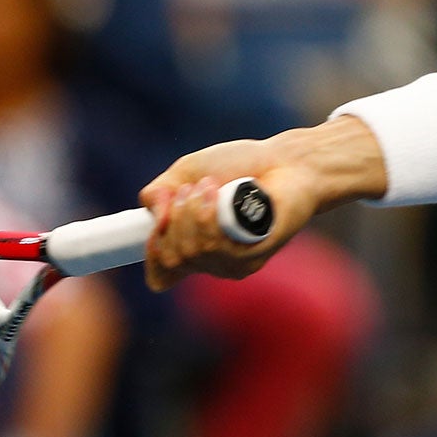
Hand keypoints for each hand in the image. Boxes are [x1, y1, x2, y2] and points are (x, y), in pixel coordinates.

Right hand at [139, 137, 316, 289]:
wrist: (284, 160)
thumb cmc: (238, 165)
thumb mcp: (186, 172)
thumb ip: (158, 194)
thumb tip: (155, 221)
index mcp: (191, 245)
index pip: (161, 276)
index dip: (152, 254)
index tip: (159, 222)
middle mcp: (210, 261)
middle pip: (172, 258)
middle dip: (174, 217)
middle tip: (192, 189)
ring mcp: (231, 263)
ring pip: (191, 253)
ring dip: (193, 211)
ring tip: (211, 186)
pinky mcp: (253, 257)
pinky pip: (216, 248)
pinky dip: (211, 215)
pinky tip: (224, 195)